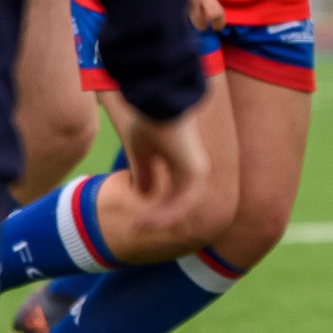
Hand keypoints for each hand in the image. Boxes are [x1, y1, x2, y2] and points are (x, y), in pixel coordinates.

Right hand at [119, 105, 209, 237]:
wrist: (158, 105)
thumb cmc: (149, 122)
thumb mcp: (142, 153)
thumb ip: (144, 173)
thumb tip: (142, 194)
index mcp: (183, 165)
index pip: (174, 197)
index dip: (156, 210)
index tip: (135, 220)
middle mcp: (193, 171)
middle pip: (179, 205)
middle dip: (157, 219)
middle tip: (135, 228)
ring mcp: (197, 172)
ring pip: (181, 207)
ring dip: (159, 219)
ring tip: (139, 225)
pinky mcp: (195, 173)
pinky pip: (183, 203)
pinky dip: (166, 214)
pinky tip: (148, 219)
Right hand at [181, 0, 238, 30]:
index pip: (215, 13)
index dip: (219, 22)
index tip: (217, 26)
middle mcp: (191, 0)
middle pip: (200, 23)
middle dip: (204, 25)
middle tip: (206, 24)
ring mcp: (180, 5)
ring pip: (190, 22)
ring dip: (195, 22)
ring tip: (196, 17)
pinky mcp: (171, 9)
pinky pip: (181, 20)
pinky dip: (185, 20)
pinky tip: (184, 14)